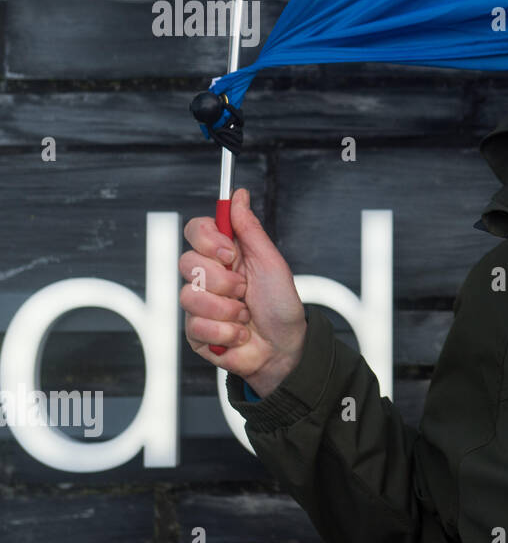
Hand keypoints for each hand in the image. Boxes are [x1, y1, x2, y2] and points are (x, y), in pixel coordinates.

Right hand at [179, 187, 306, 397]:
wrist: (284, 348)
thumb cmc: (281, 305)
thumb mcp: (271, 263)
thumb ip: (250, 229)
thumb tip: (238, 194)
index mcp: (225, 255)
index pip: (196, 231)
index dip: (207, 239)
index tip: (230, 253)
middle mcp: (208, 276)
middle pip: (187, 262)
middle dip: (223, 281)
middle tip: (245, 290)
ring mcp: (199, 305)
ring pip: (190, 296)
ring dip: (227, 309)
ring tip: (245, 315)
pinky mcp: (195, 331)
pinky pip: (195, 325)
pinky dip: (225, 331)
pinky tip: (238, 334)